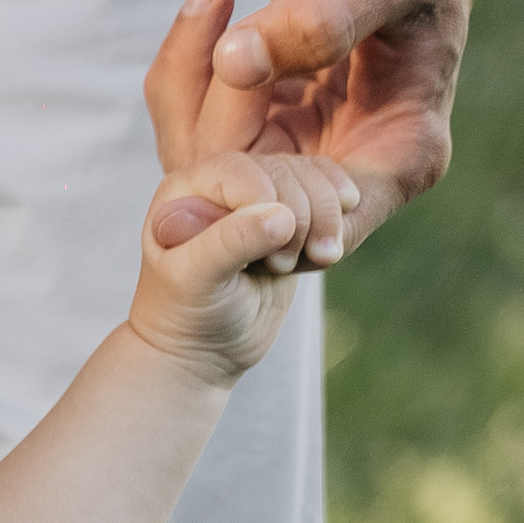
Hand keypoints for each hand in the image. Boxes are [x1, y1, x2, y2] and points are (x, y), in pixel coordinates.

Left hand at [127, 143, 354, 386]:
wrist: (202, 352)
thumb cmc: (186, 317)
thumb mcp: (197, 280)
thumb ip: (231, 242)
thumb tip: (282, 216)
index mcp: (186, 191)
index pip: (238, 170)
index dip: (264, 199)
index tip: (270, 252)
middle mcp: (223, 187)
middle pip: (282, 171)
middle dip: (301, 214)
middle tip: (283, 266)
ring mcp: (259, 201)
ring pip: (310, 180)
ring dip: (325, 218)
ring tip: (320, 258)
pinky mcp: (289, 220)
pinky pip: (325, 199)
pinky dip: (337, 220)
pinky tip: (330, 250)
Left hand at [154, 0, 492, 248]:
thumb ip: (324, 18)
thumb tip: (238, 61)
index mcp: (403, 153)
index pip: (318, 226)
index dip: (258, 202)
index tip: (220, 131)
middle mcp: (353, 164)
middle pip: (254, 203)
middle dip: (215, 133)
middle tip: (219, 36)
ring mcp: (308, 141)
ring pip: (216, 167)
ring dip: (192, 93)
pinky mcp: (269, 107)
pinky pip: (204, 119)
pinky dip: (188, 68)